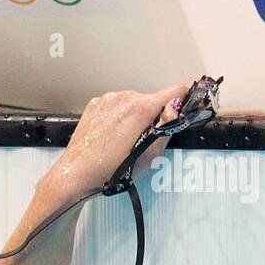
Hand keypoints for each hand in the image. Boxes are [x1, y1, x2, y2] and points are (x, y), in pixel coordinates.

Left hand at [48, 84, 188, 200]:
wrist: (76, 172)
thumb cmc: (110, 169)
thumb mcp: (149, 155)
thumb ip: (167, 128)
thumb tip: (178, 109)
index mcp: (141, 108)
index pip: (174, 92)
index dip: (183, 98)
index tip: (187, 104)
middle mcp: (124, 97)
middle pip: (152, 100)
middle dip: (153, 115)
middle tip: (145, 137)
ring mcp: (107, 99)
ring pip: (133, 102)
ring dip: (135, 115)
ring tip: (125, 138)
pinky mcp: (95, 104)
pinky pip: (116, 105)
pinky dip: (119, 115)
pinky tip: (112, 134)